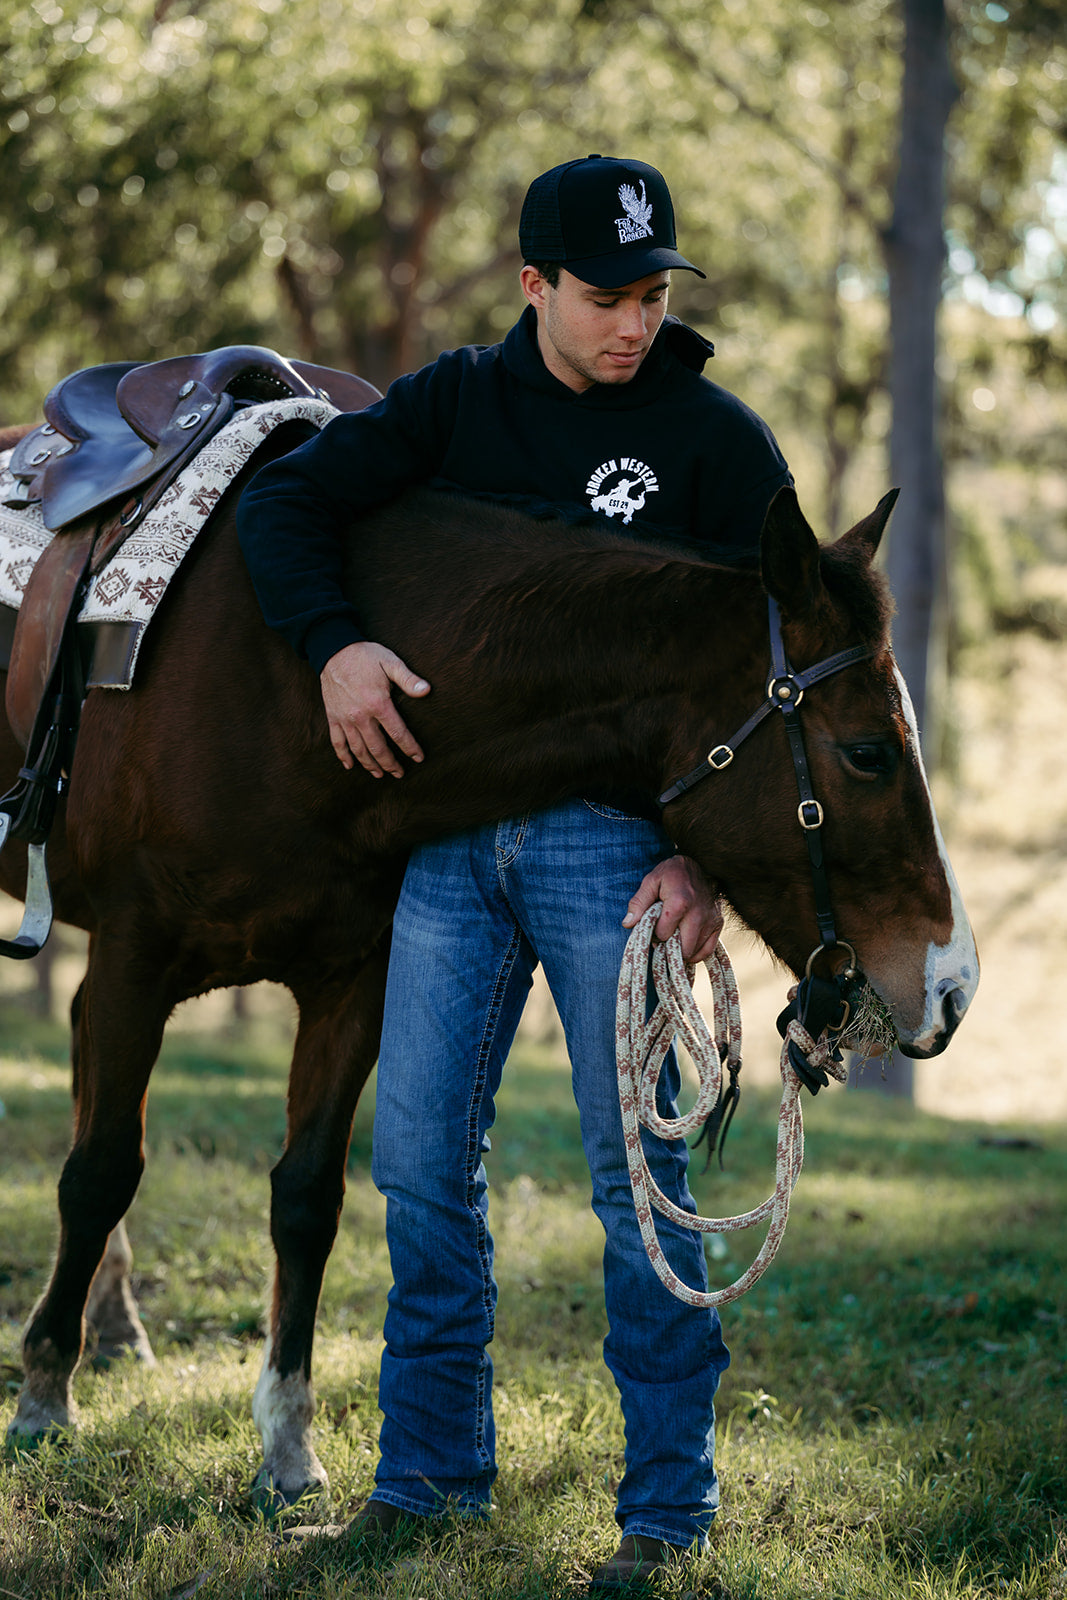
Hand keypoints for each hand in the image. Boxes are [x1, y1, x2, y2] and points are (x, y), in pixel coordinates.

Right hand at [321, 641, 430, 776]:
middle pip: (377, 748)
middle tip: (400, 773)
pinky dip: (343, 756)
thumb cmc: (365, 655)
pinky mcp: (332, 717)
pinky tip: (350, 766)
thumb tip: (427, 690)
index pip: (398, 733)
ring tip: (380, 775)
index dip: (409, 747)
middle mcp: (360, 715)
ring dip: (370, 765)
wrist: (333, 649)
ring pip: (358, 749)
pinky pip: (337, 742)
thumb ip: (408, 679)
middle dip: (390, 763)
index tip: (418, 758)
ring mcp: (344, 718)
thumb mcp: (390, 662)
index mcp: (378, 704)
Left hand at [622, 855, 722, 963]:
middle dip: (668, 947)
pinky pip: (708, 950)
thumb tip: (628, 924)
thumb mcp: (651, 881)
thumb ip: (638, 902)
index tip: (653, 926)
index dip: (654, 934)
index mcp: (679, 902)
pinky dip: (696, 953)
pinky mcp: (719, 923)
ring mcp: (711, 920)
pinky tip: (686, 945)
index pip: (663, 934)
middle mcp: (698, 914)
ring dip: (681, 950)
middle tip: (663, 936)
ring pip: (694, 953)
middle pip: (681, 949)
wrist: (700, 864)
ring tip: (674, 937)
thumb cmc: (672, 873)